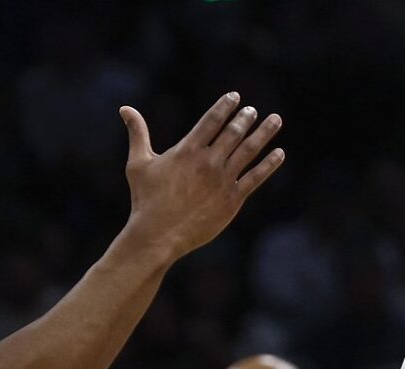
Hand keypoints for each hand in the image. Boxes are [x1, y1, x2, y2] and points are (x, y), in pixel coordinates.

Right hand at [117, 93, 284, 260]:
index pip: (212, 120)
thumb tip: (124, 108)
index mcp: (187, 150)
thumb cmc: (145, 200)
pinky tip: (279, 153)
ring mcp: (222, 180)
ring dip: (264, 133)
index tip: (235, 97)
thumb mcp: (138, 163)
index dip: (225, 106)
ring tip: (275, 120)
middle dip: (245, 118)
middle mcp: (208, 162)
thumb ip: (137, 133)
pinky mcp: (232, 199)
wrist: (157, 235)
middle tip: (251, 110)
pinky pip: (255, 177)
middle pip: (233, 132)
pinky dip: (269, 164)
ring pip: (249, 150)